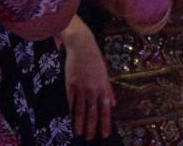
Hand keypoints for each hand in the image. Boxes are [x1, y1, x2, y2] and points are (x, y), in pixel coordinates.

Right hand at [62, 22, 115, 139]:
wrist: (82, 45)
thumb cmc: (95, 59)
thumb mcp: (105, 73)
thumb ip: (108, 90)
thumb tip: (112, 104)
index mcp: (104, 86)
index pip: (105, 109)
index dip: (105, 123)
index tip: (104, 134)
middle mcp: (93, 89)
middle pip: (92, 112)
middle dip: (92, 127)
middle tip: (90, 138)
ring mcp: (81, 87)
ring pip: (80, 110)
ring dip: (80, 123)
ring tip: (80, 134)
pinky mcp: (70, 85)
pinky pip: (70, 102)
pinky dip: (70, 113)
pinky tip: (69, 120)